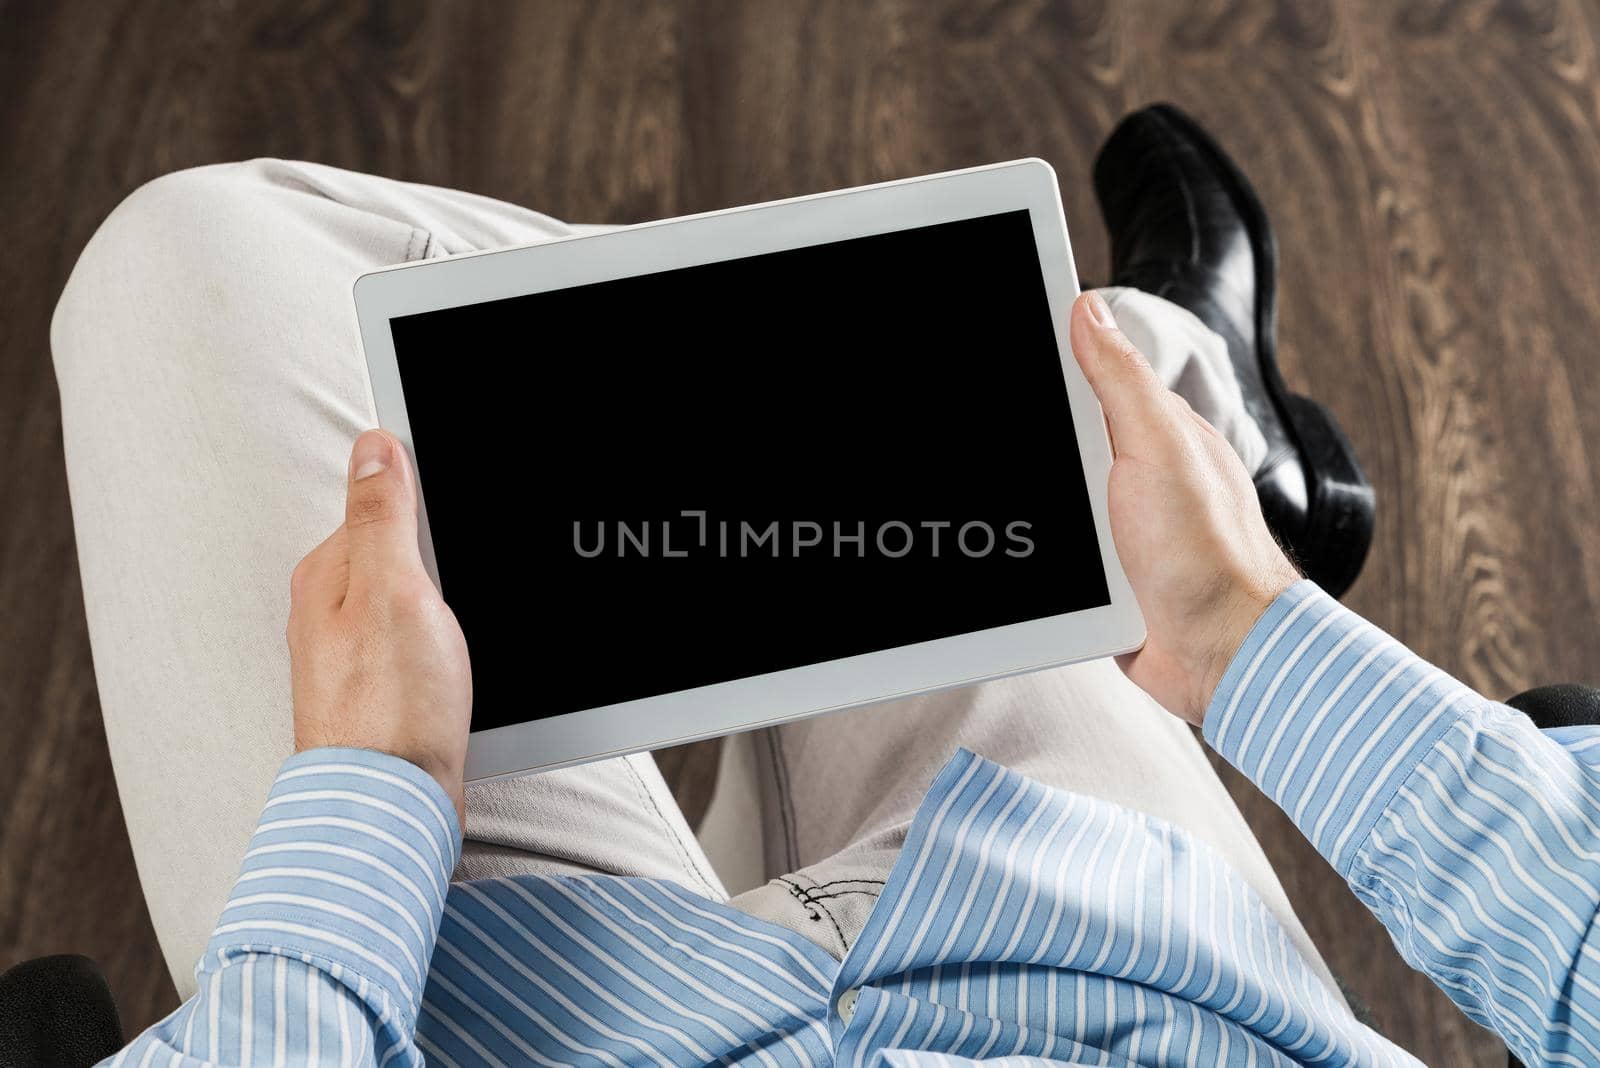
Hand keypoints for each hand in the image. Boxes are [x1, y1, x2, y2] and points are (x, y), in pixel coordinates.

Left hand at [287, 430, 471, 825]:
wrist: (391, 809)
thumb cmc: (389, 708)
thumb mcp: (394, 589)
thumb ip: (384, 514)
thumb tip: (374, 443)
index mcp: (326, 575)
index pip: (382, 505)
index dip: (430, 508)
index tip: (458, 535)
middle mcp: (329, 612)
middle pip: (401, 553)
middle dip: (442, 561)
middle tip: (465, 595)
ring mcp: (355, 655)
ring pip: (415, 601)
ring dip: (447, 608)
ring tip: (463, 639)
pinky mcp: (383, 692)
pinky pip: (420, 644)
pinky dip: (446, 645)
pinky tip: (461, 666)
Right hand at [1070, 291, 1299, 725]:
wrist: (1219, 653)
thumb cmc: (1209, 553)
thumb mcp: (1159, 447)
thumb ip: (1122, 380)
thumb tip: (1087, 310)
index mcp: (1152, 430)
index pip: (1085, 378)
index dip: (1047, 365)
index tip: (1007, 353)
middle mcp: (1133, 474)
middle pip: (1056, 442)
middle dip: (1036, 456)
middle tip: (1031, 469)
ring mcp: (1116, 527)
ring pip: (1048, 503)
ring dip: (1040, 518)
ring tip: (1046, 528)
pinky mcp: (1100, 578)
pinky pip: (1051, 559)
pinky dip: (1044, 565)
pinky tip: (1043, 568)